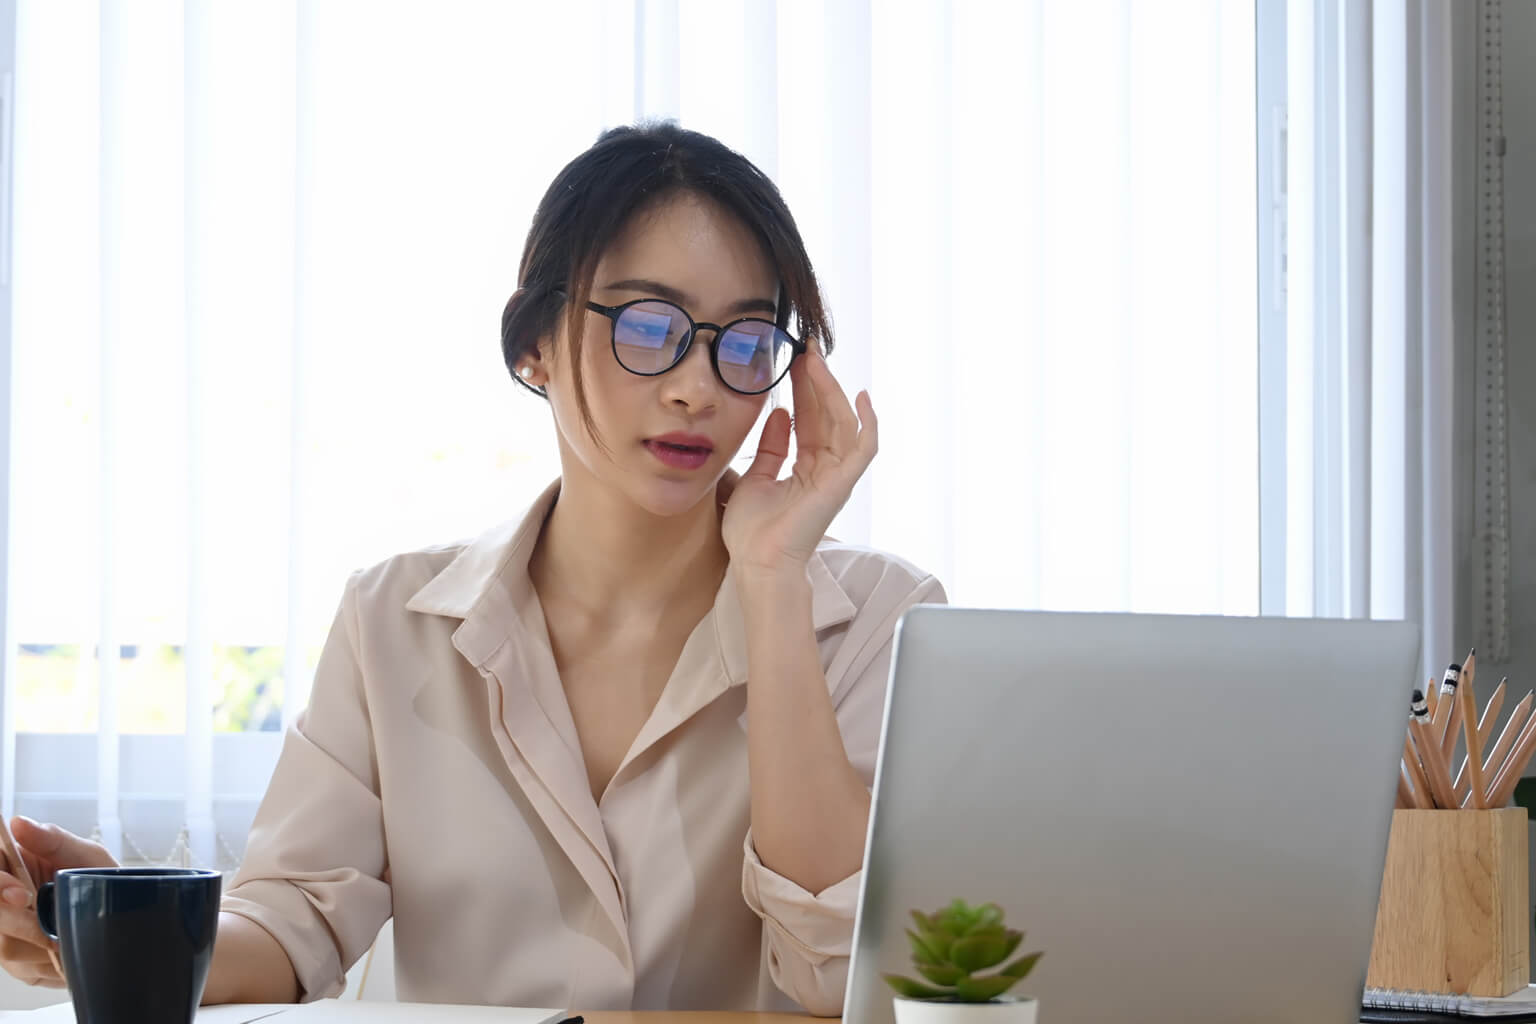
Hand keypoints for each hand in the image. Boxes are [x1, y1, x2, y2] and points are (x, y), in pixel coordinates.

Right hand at [0, 817, 117, 986]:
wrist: (128, 916)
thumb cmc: (105, 878)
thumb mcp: (87, 855)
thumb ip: (53, 840)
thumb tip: (19, 823)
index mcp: (14, 864)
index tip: (22, 897)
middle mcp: (4, 897)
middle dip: (21, 925)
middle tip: (53, 930)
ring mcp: (7, 930)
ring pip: (3, 947)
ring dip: (39, 947)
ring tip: (69, 938)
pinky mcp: (17, 957)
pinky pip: (19, 968)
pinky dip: (47, 964)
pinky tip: (66, 953)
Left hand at [722, 348, 876, 576]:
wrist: (756, 563)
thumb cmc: (752, 533)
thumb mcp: (755, 478)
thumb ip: (770, 448)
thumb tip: (779, 414)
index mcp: (806, 470)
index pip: (810, 420)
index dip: (804, 390)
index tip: (795, 360)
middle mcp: (826, 470)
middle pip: (827, 416)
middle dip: (818, 381)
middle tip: (807, 349)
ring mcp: (837, 477)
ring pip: (843, 423)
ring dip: (831, 391)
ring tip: (816, 362)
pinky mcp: (842, 484)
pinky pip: (864, 448)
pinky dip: (867, 423)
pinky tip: (860, 397)